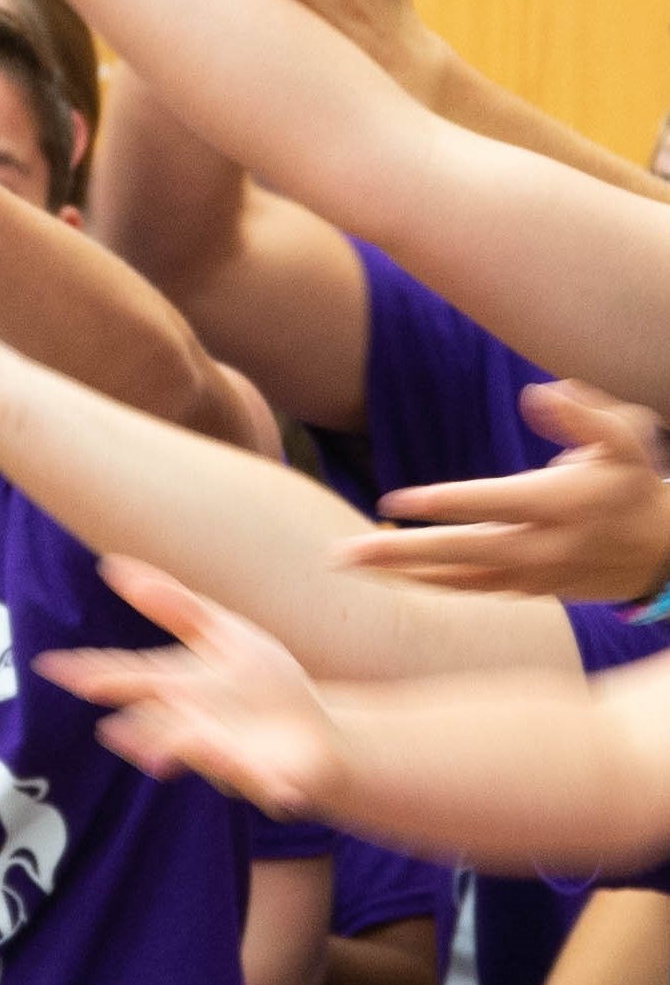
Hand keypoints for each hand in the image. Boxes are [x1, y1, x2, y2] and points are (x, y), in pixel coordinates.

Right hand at [35, 557, 345, 815]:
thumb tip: (114, 566)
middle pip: (154, 723)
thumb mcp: (224, 634)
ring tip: (161, 757)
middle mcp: (190, 724)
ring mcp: (224, 754)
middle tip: (113, 728)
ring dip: (182, 754)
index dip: (91, 671)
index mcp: (177, 687)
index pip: (127, 676)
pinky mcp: (263, 779)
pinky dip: (256, 782)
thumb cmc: (264, 685)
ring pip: (197, 754)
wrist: (318, 738)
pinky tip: (249, 772)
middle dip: (136, 729)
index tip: (52, 665)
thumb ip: (174, 605)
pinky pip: (256, 781)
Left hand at [333, 381, 669, 599]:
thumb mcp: (624, 438)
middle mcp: (544, 545)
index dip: (442, 503)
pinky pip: (469, 590)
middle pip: (462, 550)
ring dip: (402, 572)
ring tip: (351, 564)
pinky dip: (428, 583)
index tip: (394, 501)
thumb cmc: (631, 481)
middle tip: (346, 552)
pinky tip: (389, 573)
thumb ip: (583, 414)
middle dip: (401, 553)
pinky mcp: (526, 591)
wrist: (662, 549)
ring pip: (458, 578)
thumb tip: (536, 394)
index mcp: (563, 503)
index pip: (492, 504)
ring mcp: (533, 575)